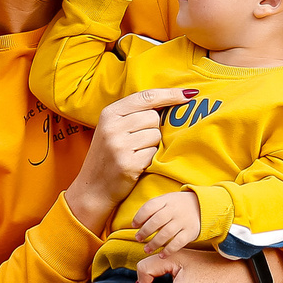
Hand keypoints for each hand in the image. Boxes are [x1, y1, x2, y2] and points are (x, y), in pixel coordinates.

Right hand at [64, 86, 196, 233]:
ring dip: (152, 145)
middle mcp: (113, 127)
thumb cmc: (108, 155)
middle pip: (154, 117)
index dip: (170, 94)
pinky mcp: (128, 164)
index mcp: (109, 113)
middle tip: (138, 141)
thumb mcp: (113, 128)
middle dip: (154, 128)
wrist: (93, 188)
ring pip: (156, 135)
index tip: (189, 94)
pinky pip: (154, 154)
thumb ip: (134, 113)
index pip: (146, 97)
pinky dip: (150, 159)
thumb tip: (172, 97)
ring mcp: (119, 145)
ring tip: (136, 153)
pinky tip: (136, 164)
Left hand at [135, 190, 203, 252]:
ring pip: (166, 234)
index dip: (139, 217)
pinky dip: (168, 250)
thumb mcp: (167, 200)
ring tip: (146, 249)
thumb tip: (137, 223)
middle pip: (156, 221)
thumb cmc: (177, 206)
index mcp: (167, 200)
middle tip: (138, 239)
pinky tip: (161, 255)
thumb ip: (153, 208)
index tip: (134, 225)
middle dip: (145, 232)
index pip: (149, 207)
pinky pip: (178, 243)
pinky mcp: (190, 232)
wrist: (202, 206)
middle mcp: (175, 210)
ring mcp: (183, 221)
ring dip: (154, 243)